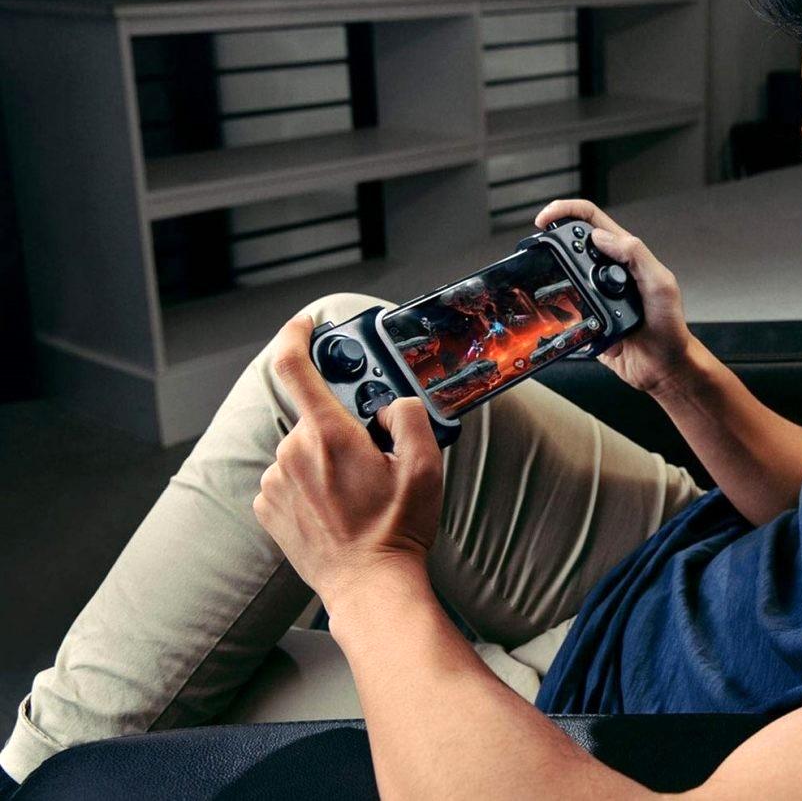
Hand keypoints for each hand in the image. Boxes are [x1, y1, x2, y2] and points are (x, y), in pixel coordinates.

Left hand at [252, 314, 444, 609]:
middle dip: (344, 426)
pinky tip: (337, 507)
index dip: (296, 335)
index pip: (293, 365)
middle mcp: (292, 452)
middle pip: (316, 415)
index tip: (306, 324)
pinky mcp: (267, 506)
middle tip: (374, 458)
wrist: (369, 586)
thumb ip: (409, 415)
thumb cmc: (397, 529)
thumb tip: (391, 403)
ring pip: (304, 447)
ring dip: (328, 457)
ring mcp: (275, 481)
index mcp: (327, 435)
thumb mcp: (425, 465)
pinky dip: (311, 482)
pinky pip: (289, 476)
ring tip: (358, 493)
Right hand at [535, 199, 694, 396]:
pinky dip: (554, 306)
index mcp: (625, 256)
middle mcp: (606, 272)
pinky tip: (555, 310)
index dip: (567, 211)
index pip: (591, 221)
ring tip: (549, 278)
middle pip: (570, 243)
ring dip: (552, 274)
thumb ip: (635, 255)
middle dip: (553, 240)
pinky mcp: (583, 318)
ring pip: (561, 274)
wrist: (662, 367)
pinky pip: (561, 307)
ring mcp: (592, 294)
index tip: (546, 218)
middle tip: (542, 248)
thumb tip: (600, 237)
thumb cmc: (669, 327)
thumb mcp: (660, 284)